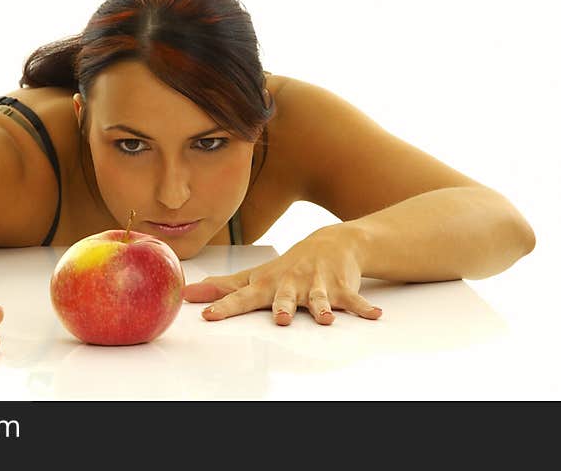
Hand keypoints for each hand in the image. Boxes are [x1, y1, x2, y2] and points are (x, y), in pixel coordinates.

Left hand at [183, 225, 382, 325]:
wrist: (332, 243)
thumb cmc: (288, 266)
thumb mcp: (256, 276)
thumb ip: (223, 288)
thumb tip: (187, 293)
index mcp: (268, 284)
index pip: (242, 297)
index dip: (225, 307)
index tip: (208, 315)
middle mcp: (291, 283)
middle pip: (284, 298)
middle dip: (283, 307)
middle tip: (280, 318)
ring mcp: (318, 285)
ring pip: (320, 299)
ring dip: (322, 307)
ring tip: (325, 318)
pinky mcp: (343, 288)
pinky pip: (355, 300)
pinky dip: (364, 308)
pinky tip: (374, 315)